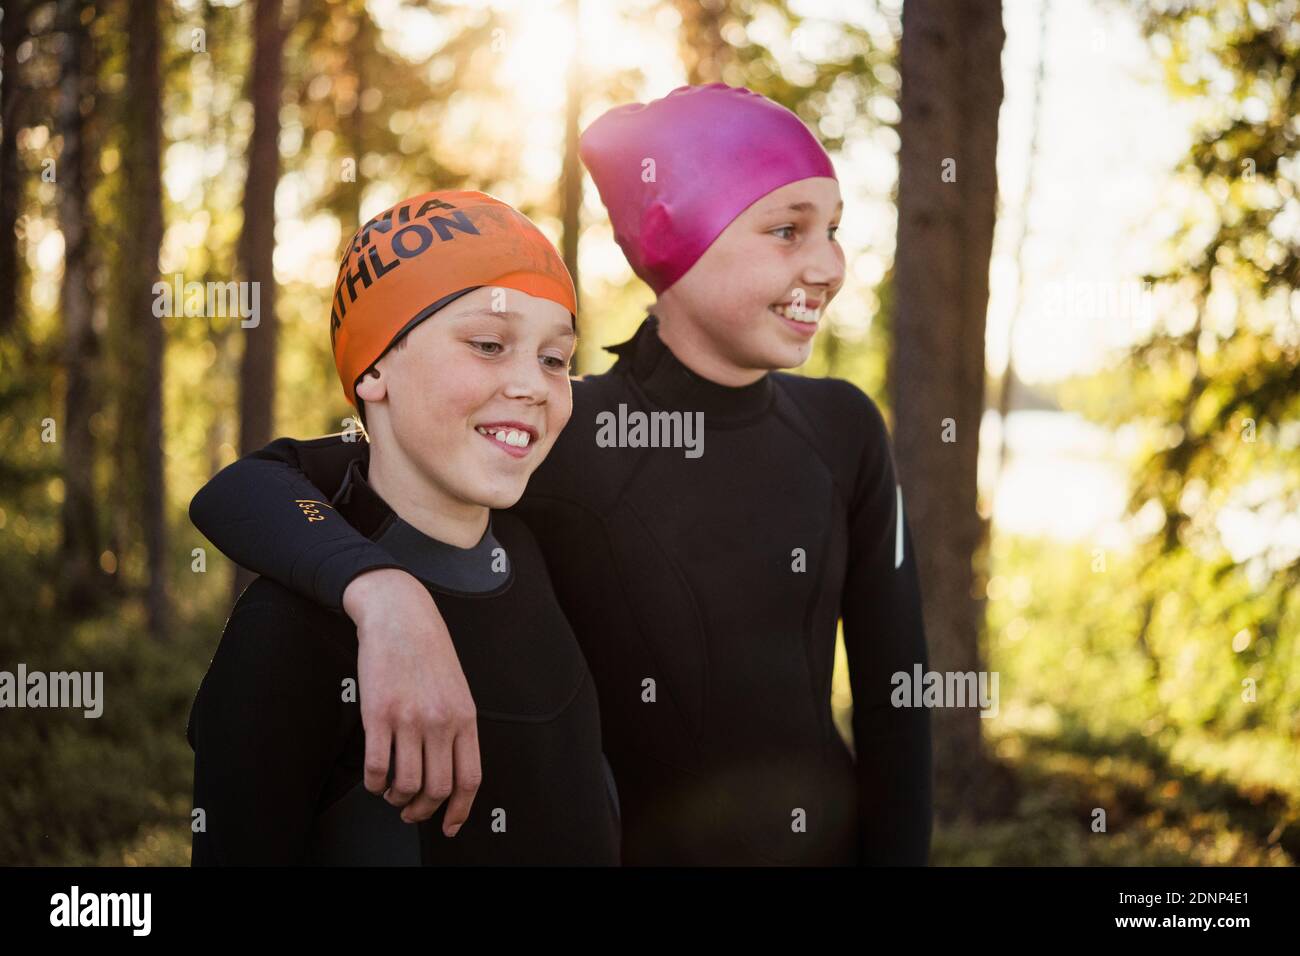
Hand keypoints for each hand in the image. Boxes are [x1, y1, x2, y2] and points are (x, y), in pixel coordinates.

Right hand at [343, 568, 480, 835]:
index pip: (469, 779)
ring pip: (405, 784)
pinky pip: (376, 767)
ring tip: (391, 791)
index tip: (448, 825)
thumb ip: (456, 728)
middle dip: (422, 811)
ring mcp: (409, 720)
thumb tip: (450, 770)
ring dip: (396, 798)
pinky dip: (373, 783)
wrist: (400, 616)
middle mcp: (440, 722)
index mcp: (465, 717)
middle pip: (437, 789)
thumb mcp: (456, 690)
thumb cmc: (428, 651)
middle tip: (410, 811)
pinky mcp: (378, 715)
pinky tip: (374, 778)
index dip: (459, 810)